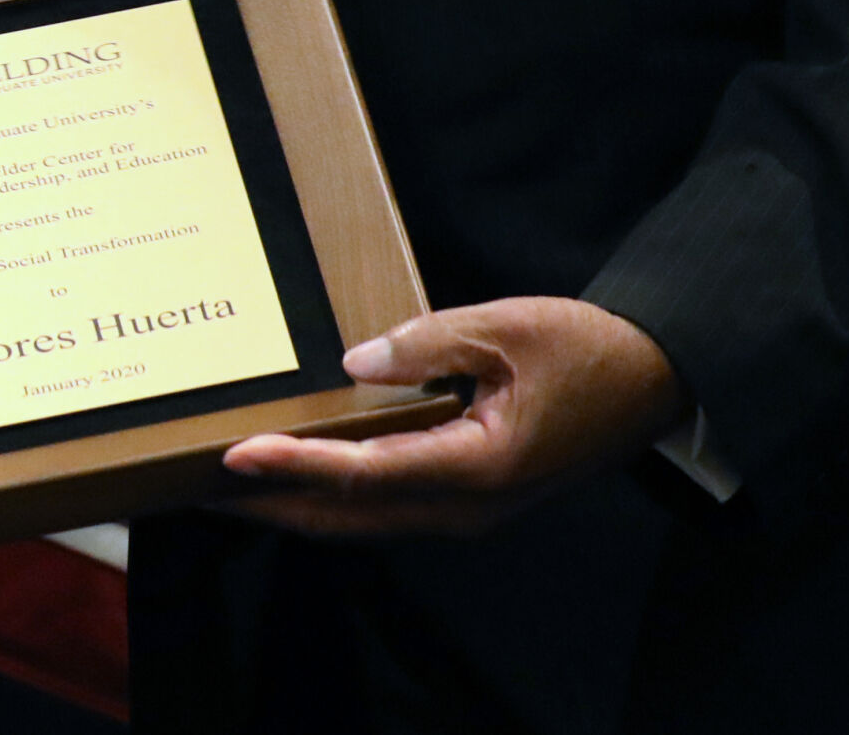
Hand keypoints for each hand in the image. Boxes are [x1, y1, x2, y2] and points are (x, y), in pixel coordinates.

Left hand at [219, 296, 686, 537]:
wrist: (653, 382)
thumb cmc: (587, 351)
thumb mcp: (509, 327)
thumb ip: (426, 343)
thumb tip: (353, 364)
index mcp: (479, 468)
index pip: (365, 472)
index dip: (294, 465)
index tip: (234, 455)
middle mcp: (465, 507)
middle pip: (349, 516)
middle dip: (270, 505)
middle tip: (195, 485)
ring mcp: (466, 512)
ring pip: (362, 521)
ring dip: (294, 507)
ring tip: (228, 487)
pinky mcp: (466, 499)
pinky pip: (384, 509)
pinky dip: (332, 497)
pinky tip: (295, 475)